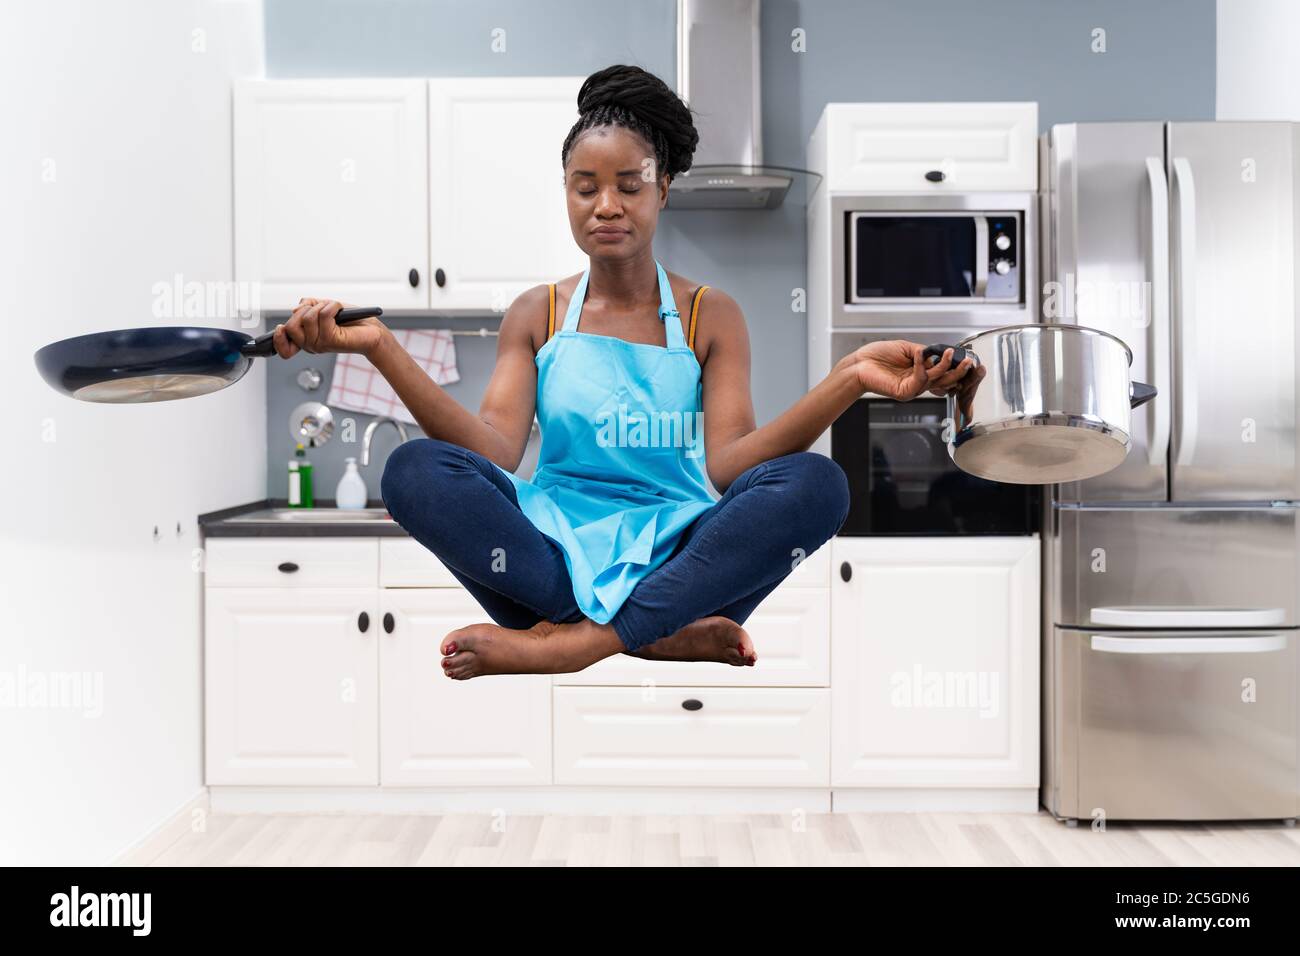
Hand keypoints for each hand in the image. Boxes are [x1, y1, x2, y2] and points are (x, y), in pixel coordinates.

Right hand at [272, 298, 387, 359]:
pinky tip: (339, 310)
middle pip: (291, 327)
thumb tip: (295, 309)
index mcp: (307, 339)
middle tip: (319, 309)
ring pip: (307, 318)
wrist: (372, 329)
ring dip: (321, 306)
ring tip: (334, 310)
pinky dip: (331, 306)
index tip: (281, 328)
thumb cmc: (350, 320)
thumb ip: (307, 307)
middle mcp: (312, 345)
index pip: (284, 348)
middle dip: (304, 311)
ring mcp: (320, 344)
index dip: (278, 339)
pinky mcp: (331, 339)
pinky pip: (323, 314)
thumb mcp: (323, 308)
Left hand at [847, 340, 977, 401]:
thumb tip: (940, 354)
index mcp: (921, 372)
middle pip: (946, 381)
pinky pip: (919, 379)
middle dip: (959, 371)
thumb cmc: (877, 357)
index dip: (957, 368)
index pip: (944, 373)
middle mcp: (919, 382)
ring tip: (949, 353)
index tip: (968, 359)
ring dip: (944, 366)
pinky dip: (922, 365)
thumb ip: (926, 352)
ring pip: (936, 380)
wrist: (859, 364)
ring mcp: (913, 388)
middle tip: (968, 361)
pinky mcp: (905, 392)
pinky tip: (919, 354)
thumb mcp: (908, 349)